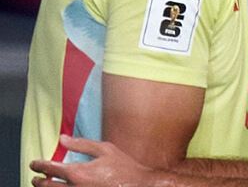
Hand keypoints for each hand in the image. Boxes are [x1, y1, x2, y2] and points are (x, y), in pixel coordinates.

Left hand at [30, 135, 157, 186]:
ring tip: (45, 184)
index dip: (38, 165)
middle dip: (38, 181)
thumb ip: (81, 143)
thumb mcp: (105, 149)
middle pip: (46, 186)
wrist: (139, 185)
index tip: (34, 163)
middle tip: (36, 177)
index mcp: (78, 172)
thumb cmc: (124, 167)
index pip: (49, 168)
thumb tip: (62, 138)